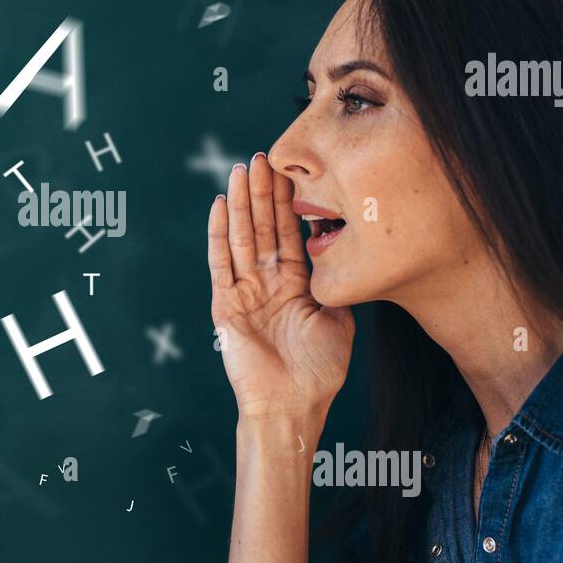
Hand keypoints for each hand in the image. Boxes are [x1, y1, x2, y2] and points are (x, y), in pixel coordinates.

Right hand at [208, 154, 354, 432]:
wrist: (293, 405)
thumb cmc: (318, 372)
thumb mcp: (338, 320)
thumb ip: (333, 286)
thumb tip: (342, 258)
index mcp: (293, 285)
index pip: (288, 234)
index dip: (288, 203)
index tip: (288, 170)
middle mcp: (266, 283)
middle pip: (263, 228)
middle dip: (263, 192)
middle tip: (261, 157)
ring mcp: (244, 292)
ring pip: (242, 238)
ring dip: (242, 203)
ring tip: (241, 169)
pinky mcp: (225, 304)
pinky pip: (221, 262)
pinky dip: (219, 233)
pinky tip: (221, 205)